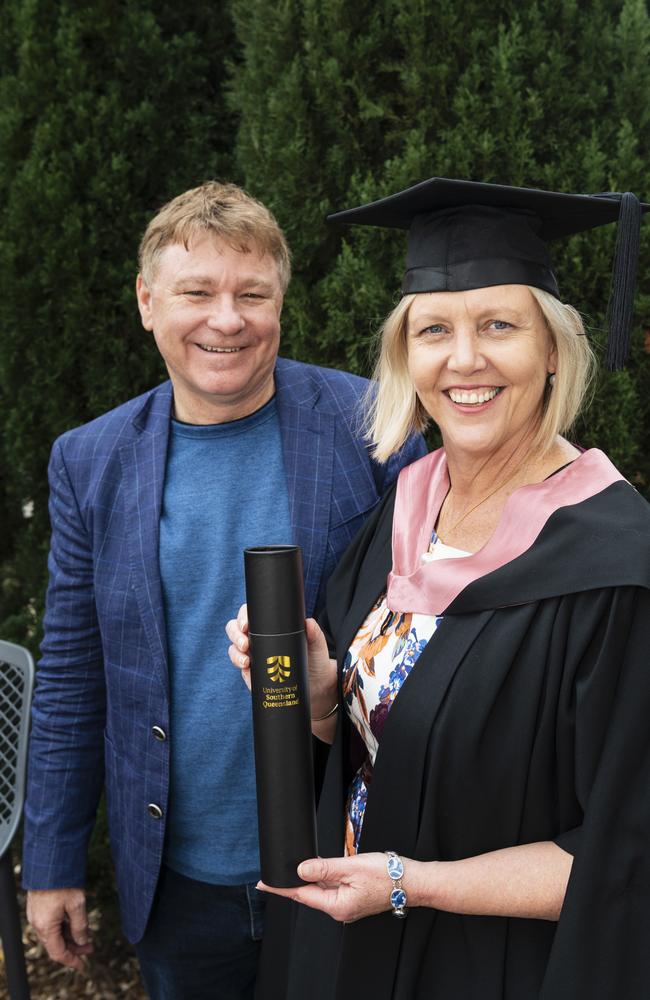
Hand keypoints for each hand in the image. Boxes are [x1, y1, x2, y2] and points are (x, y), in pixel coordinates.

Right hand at [27, 887, 92, 971]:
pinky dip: (64, 927)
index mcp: (46, 926)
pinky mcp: (38, 907)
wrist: (48, 862)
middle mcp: (38, 923)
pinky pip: (51, 924)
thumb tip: (82, 941)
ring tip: (87, 935)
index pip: (58, 952)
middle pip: (56, 944)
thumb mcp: (77, 904)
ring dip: (70, 936)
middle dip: (74, 947)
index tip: (83, 966)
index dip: (72, 960)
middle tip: (91, 947)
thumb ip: (80, 926)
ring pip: (54, 933)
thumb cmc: (62, 881)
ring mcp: (37, 915)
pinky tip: (76, 923)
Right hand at [226, 605, 336, 717]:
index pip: (250, 615)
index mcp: (269, 627)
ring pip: (233, 649)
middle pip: (235, 630)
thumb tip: (308, 622)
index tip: (246, 624)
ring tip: (246, 661)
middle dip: (235, 634)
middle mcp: (257, 639)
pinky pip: (240, 669)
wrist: (317, 685)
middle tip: (245, 644)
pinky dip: (240, 667)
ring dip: (235, 653)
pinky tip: (247, 669)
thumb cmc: (315, 659)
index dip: (243, 616)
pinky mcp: (252, 674)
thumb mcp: (316, 645)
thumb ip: (314, 633)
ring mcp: (252, 656)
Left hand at [257, 853, 396, 922]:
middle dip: (293, 882)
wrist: (411, 880)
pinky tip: (318, 869)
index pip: (301, 895)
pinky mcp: (353, 898)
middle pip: (309, 894)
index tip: (264, 883)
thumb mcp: (351, 867)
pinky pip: (331, 889)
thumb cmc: (386, 874)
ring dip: (308, 879)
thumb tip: (301, 869)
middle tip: (275, 871)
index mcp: (337, 906)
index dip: (281, 887)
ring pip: (321, 890)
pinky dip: (322, 879)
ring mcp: (347, 905)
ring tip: (297, 867)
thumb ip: (324, 868)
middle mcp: (340, 910)